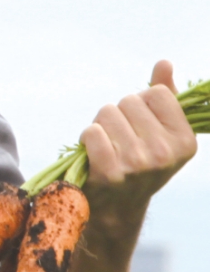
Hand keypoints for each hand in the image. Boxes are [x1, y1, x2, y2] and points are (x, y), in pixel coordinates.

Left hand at [80, 59, 196, 254]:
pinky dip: (87, 138)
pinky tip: (93, 154)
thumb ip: (164, 95)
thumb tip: (164, 63)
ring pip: (107, 113)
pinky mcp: (111, 174)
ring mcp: (139, 165)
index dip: (141, 104)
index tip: (140, 126)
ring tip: (107, 147)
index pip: (156, 93)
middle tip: (120, 140)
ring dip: (101, 125)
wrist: (116, 208)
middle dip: (119, 114)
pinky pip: (92, 131)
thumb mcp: (158, 131)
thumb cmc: (137, 161)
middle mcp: (165, 154)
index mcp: (185, 142)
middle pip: (129, 100)